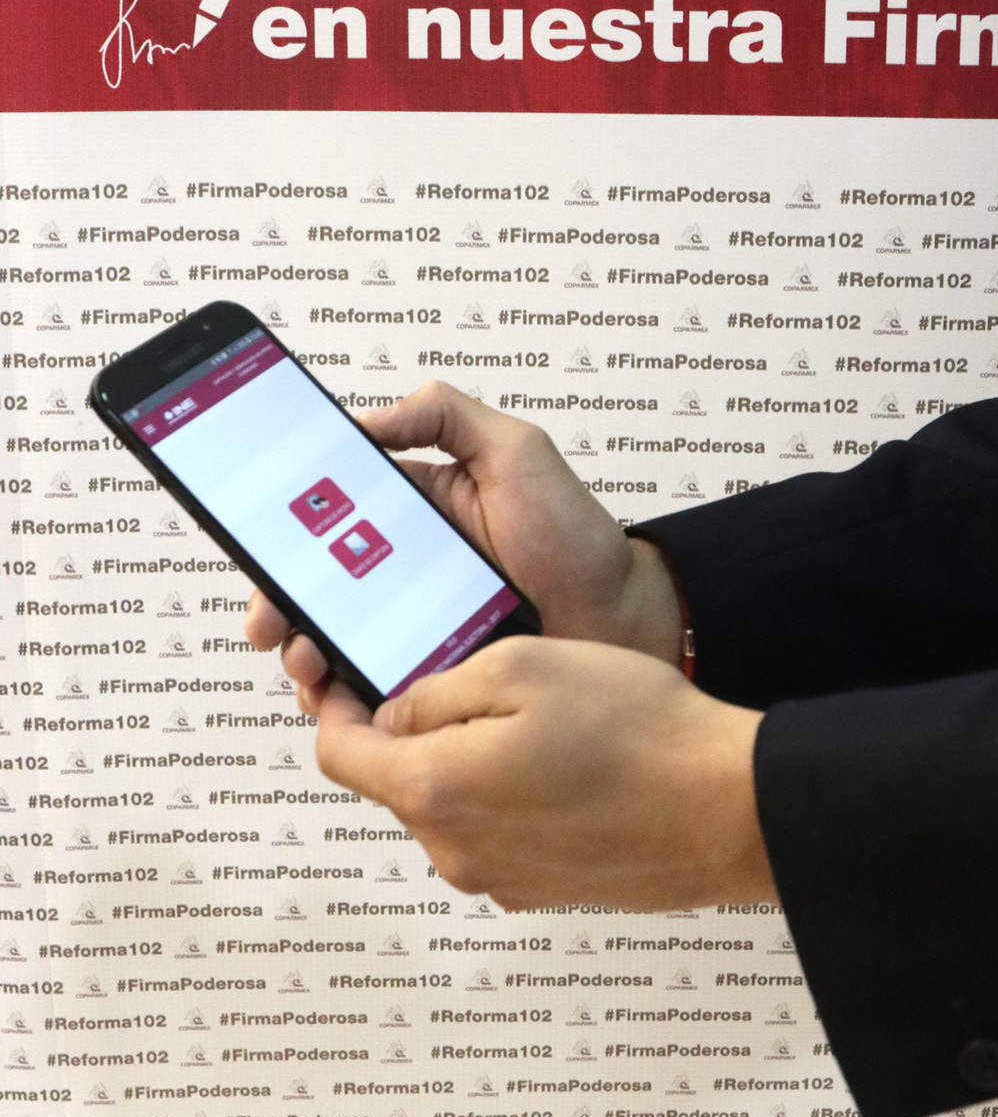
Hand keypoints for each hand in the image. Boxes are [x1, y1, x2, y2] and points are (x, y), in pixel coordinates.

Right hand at [244, 381, 682, 688]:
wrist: (624, 617)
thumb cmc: (575, 535)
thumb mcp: (517, 451)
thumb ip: (446, 417)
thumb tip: (366, 421)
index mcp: (410, 513)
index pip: (326, 517)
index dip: (280, 531)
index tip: (254, 546)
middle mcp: (401, 570)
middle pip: (313, 585)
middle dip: (277, 603)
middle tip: (268, 624)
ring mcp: (411, 627)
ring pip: (332, 640)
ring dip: (303, 651)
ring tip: (309, 662)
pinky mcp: (430, 676)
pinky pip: (371, 687)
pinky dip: (343, 697)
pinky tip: (340, 699)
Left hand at [303, 635, 775, 911]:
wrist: (725, 808)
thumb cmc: (634, 728)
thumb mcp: (522, 667)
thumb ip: (438, 690)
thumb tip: (396, 713)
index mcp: (434, 789)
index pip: (340, 755)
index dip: (336, 706)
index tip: (349, 675)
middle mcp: (454, 850)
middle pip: (399, 781)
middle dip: (416, 730)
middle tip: (474, 680)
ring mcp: (500, 879)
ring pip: (451, 805)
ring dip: (469, 763)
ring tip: (538, 718)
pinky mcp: (544, 890)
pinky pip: (500, 832)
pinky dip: (511, 796)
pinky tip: (568, 763)